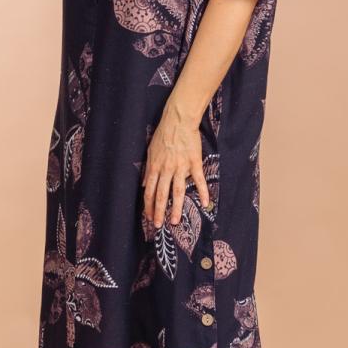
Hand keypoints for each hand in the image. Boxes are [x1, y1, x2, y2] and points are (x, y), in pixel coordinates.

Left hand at [142, 102, 210, 227]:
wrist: (178, 121)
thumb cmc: (163, 135)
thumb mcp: (150, 151)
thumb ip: (147, 169)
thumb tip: (142, 184)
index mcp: (155, 167)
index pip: (149, 191)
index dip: (148, 205)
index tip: (148, 217)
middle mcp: (166, 170)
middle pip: (161, 195)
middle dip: (158, 212)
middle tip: (158, 226)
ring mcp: (181, 167)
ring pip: (177, 192)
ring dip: (176, 208)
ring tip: (175, 222)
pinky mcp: (194, 163)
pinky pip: (199, 180)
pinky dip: (203, 192)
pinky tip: (206, 203)